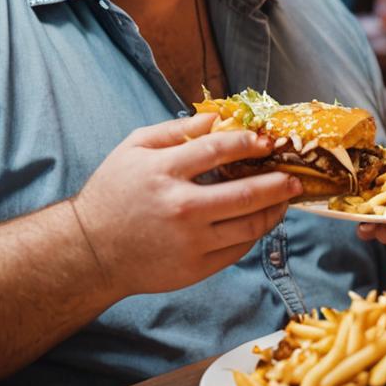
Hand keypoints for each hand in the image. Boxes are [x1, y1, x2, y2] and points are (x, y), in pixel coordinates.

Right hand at [71, 112, 299, 296]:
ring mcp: (190, 241)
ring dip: (275, 210)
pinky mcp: (194, 268)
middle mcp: (180, 208)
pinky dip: (254, 233)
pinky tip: (259, 219)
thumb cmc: (114, 193)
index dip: (249, 143)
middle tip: (296, 176)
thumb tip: (216, 117)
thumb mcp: (134, 149)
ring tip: (286, 198)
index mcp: (164, 172)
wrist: (90, 252)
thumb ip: (176, 130)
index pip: (218, 151)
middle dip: (279, 182)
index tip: (267, 142)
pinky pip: (237, 249)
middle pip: (246, 193)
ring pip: (249, 226)